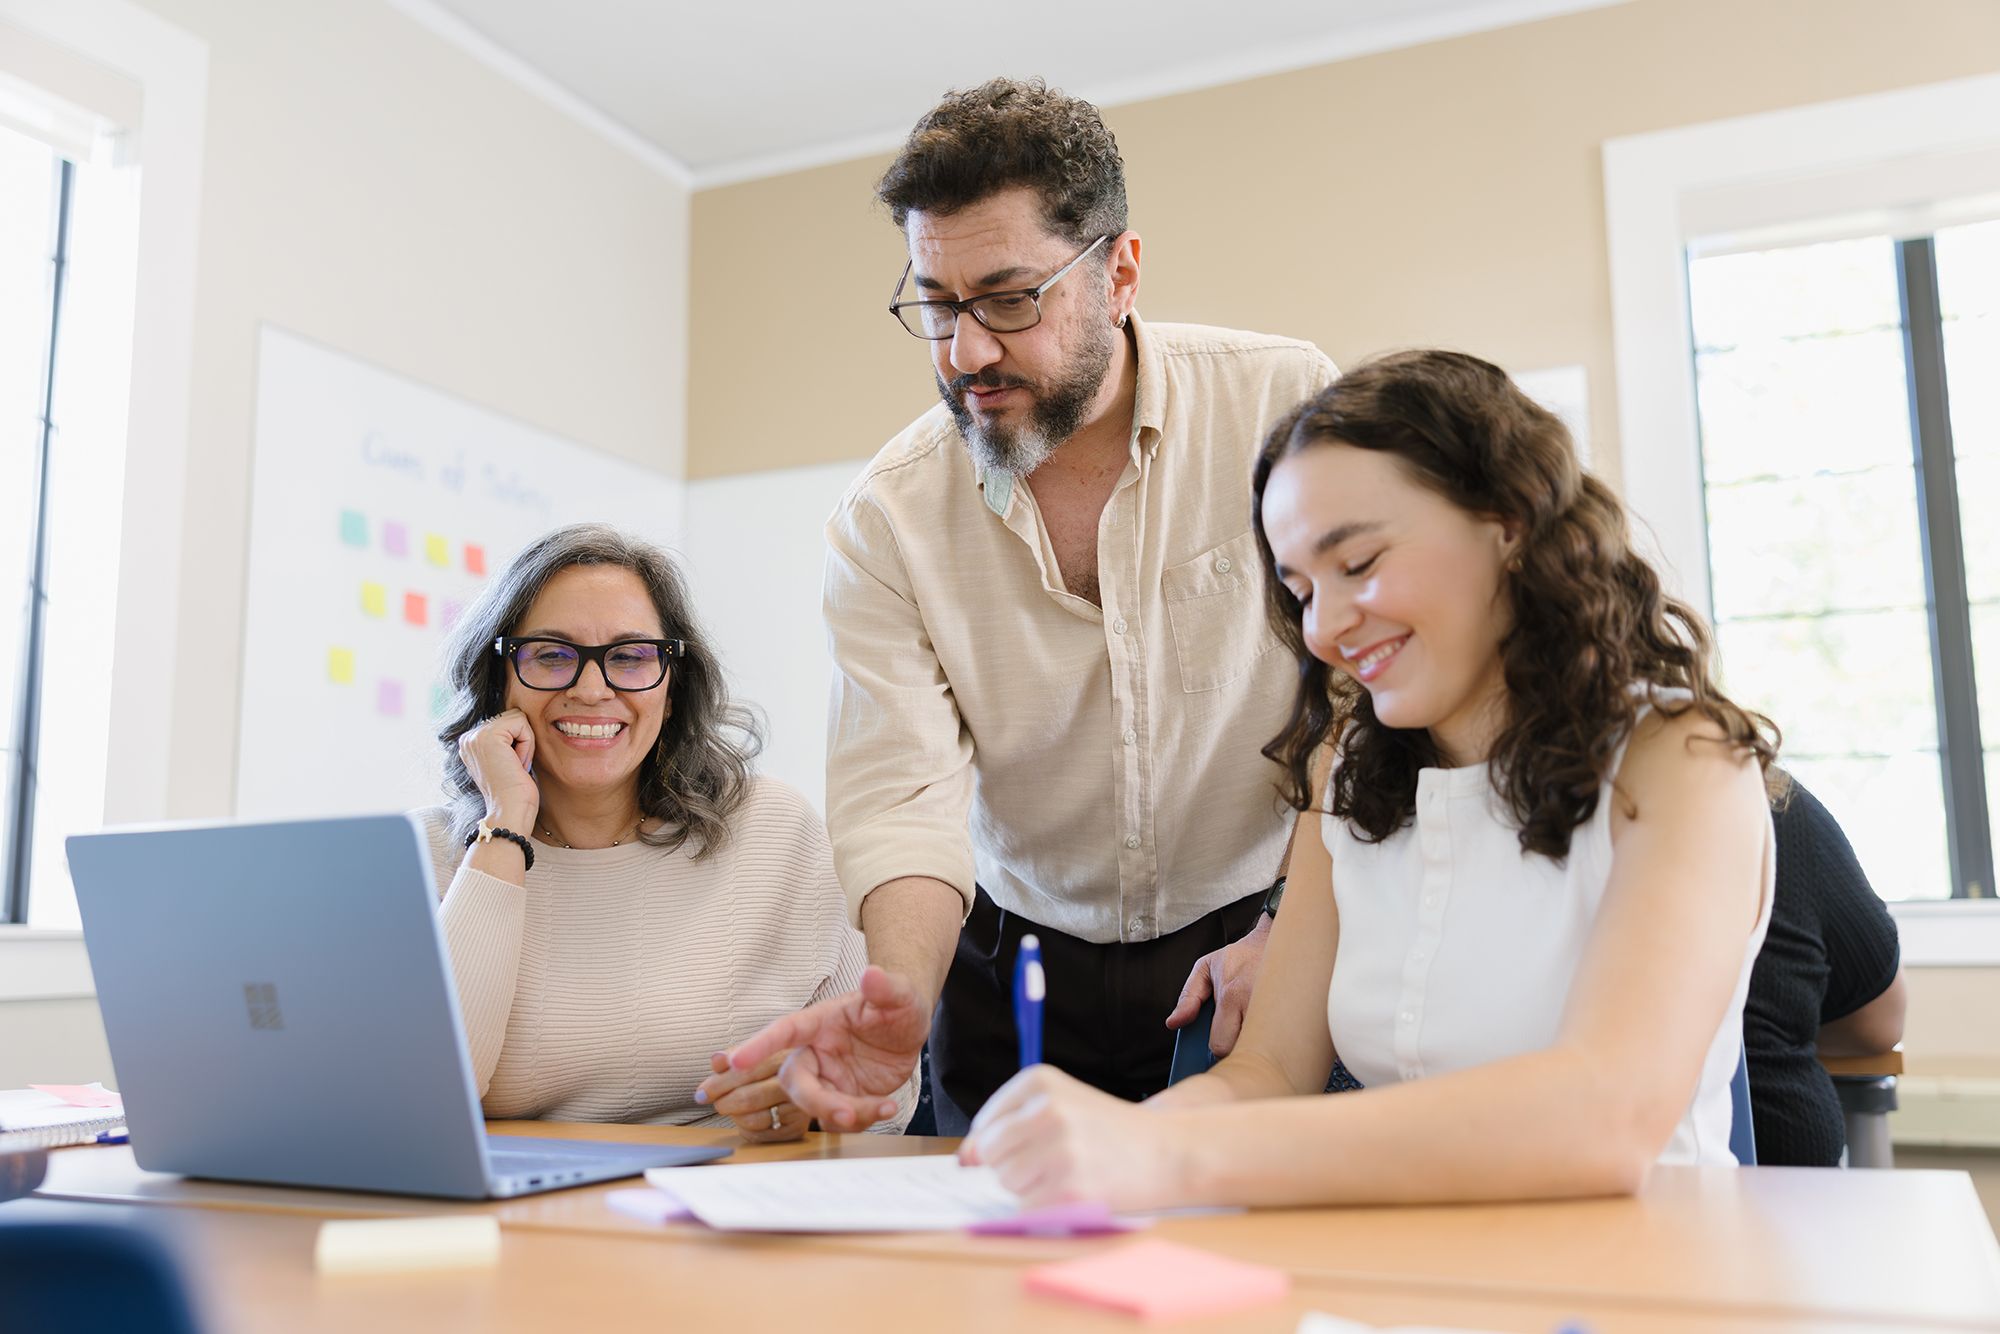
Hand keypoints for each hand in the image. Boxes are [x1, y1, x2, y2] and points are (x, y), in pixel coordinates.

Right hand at [457, 707, 539, 831]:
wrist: (509, 812)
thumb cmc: (514, 792)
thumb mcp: (506, 760)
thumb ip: (505, 740)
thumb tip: (520, 720)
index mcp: (471, 743)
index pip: (507, 722)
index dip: (518, 743)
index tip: (511, 767)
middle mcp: (468, 737)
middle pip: (513, 717)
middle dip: (522, 741)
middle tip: (514, 767)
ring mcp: (476, 736)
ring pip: (518, 719)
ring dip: (525, 743)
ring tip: (515, 766)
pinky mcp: (489, 736)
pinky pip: (522, 724)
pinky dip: (527, 745)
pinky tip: (517, 764)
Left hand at [696, 1049, 808, 1142]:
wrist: (809, 1082)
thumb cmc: (773, 1067)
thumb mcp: (756, 1053)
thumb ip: (734, 1056)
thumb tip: (716, 1061)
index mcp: (786, 1056)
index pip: (745, 1072)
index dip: (719, 1083)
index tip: (702, 1092)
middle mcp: (797, 1083)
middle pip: (748, 1097)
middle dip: (723, 1101)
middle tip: (715, 1102)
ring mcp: (798, 1108)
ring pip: (753, 1118)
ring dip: (734, 1115)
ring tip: (731, 1107)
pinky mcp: (797, 1128)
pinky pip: (761, 1135)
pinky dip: (746, 1128)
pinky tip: (746, 1118)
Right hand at [717, 966, 924, 1130]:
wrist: (910, 1032)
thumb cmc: (897, 1006)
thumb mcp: (900, 995)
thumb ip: (885, 988)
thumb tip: (872, 974)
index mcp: (820, 1022)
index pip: (784, 1030)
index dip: (758, 1044)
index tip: (735, 1061)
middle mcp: (816, 1052)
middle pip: (794, 1080)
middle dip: (815, 1101)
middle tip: (846, 1112)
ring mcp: (827, 1078)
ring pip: (817, 1107)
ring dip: (845, 1116)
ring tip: (884, 1107)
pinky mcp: (842, 1099)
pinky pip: (840, 1120)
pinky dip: (862, 1121)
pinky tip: (887, 1107)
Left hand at [959, 1066, 1183, 1211]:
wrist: (1171, 1152)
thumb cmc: (1110, 1132)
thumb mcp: (1062, 1105)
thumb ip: (1009, 1125)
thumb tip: (964, 1159)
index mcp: (1039, 1080)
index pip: (986, 1123)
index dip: (1006, 1144)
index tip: (1041, 1142)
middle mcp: (1047, 1109)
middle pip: (991, 1153)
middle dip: (1015, 1165)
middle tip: (1058, 1160)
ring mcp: (1059, 1150)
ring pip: (1006, 1182)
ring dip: (1031, 1188)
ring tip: (1070, 1173)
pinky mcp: (1070, 1190)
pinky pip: (1027, 1209)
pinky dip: (1046, 1209)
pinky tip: (1077, 1192)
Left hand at [1163, 914, 1271, 1057]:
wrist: (1278, 939)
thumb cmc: (1242, 956)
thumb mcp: (1206, 967)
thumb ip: (1188, 997)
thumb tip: (1174, 1023)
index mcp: (1232, 996)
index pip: (1220, 1045)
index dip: (1218, 1047)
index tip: (1220, 1042)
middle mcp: (1255, 1004)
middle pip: (1243, 1051)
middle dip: (1238, 1048)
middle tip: (1239, 1033)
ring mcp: (1277, 1010)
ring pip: (1263, 1047)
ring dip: (1257, 1043)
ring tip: (1256, 1027)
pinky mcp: (1296, 1012)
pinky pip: (1284, 1040)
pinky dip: (1278, 1038)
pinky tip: (1274, 1026)